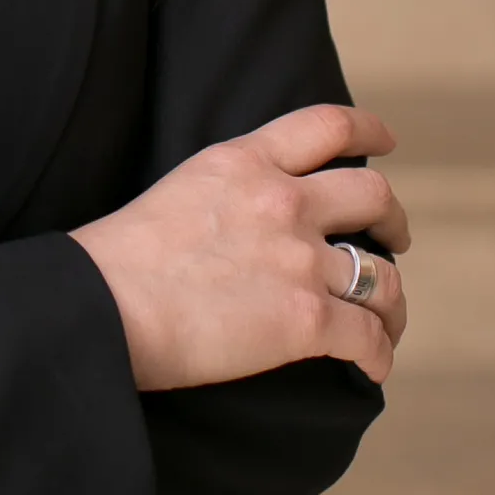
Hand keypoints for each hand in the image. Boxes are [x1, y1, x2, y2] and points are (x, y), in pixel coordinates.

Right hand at [70, 104, 409, 391]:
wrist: (102, 306)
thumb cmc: (117, 260)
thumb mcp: (178, 191)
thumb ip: (226, 193)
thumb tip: (246, 222)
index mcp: (244, 161)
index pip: (325, 127)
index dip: (367, 132)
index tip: (384, 143)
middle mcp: (281, 201)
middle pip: (373, 196)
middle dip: (392, 220)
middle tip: (393, 239)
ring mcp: (298, 259)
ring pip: (383, 275)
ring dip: (392, 300)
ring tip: (385, 318)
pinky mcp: (305, 320)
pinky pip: (368, 337)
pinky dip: (378, 355)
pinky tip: (371, 368)